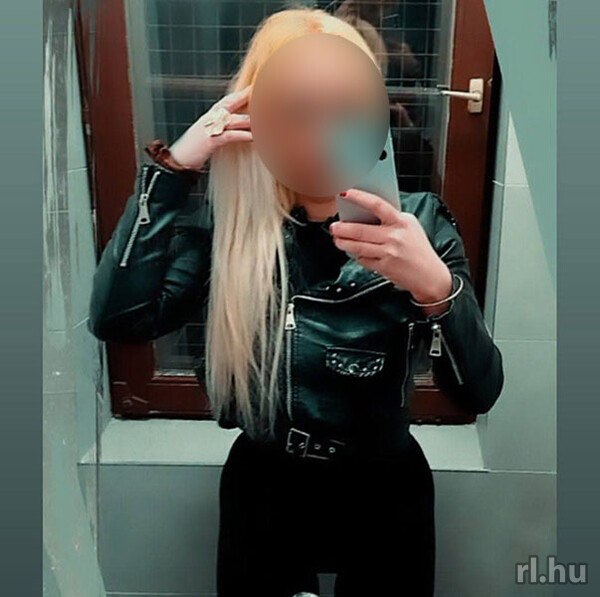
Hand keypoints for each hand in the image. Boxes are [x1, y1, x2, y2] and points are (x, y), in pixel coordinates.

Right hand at [169, 85, 252, 170]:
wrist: (178, 160)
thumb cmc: (194, 149)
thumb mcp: (208, 134)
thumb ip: (220, 129)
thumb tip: (235, 128)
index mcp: (210, 116)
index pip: (227, 101)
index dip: (239, 94)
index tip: (252, 88)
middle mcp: (210, 118)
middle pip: (230, 103)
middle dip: (244, 96)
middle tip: (257, 91)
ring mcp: (210, 128)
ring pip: (233, 119)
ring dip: (248, 119)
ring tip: (262, 118)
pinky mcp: (211, 140)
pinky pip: (230, 135)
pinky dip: (242, 135)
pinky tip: (252, 137)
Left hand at [329, 188, 452, 308]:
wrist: (430, 276)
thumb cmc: (419, 250)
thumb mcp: (411, 227)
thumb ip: (392, 219)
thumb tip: (366, 213)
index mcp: (401, 222)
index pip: (377, 205)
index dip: (359, 197)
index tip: (346, 193)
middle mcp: (395, 236)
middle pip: (360, 230)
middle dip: (342, 228)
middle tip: (334, 227)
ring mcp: (389, 252)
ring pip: (357, 246)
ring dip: (343, 243)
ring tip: (337, 240)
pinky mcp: (384, 267)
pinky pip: (363, 260)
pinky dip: (357, 256)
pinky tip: (355, 253)